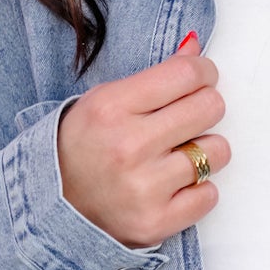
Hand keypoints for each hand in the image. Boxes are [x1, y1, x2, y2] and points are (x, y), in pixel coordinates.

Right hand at [56, 32, 228, 248]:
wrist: (52, 209)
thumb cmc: (81, 148)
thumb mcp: (104, 101)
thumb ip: (153, 76)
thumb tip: (195, 47)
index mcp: (112, 108)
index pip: (187, 74)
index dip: (203, 72)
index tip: (200, 79)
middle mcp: (128, 146)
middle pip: (210, 108)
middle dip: (205, 108)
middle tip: (188, 118)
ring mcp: (143, 188)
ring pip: (217, 152)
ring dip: (204, 152)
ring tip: (176, 156)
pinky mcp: (155, 222)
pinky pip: (209, 195)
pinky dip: (198, 191)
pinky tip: (173, 186)